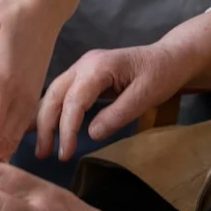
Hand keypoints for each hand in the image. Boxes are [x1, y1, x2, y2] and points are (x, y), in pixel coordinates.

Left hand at [0, 0, 62, 161]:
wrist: (41, 9)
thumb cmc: (9, 16)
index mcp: (6, 82)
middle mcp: (20, 93)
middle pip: (4, 134)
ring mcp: (30, 92)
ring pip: (16, 131)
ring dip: (3, 150)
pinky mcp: (34, 89)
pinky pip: (25, 121)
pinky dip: (15, 138)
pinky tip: (9, 146)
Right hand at [35, 44, 191, 160]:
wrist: (169, 56)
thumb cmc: (161, 74)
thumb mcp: (146, 96)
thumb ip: (118, 114)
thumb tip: (91, 135)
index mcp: (98, 67)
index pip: (74, 100)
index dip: (67, 128)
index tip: (65, 153)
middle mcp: (84, 64)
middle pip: (55, 94)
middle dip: (46, 125)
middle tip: (42, 154)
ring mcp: (81, 67)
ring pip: (53, 92)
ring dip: (43, 119)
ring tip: (40, 147)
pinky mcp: (83, 75)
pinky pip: (61, 93)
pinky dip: (50, 110)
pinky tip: (42, 126)